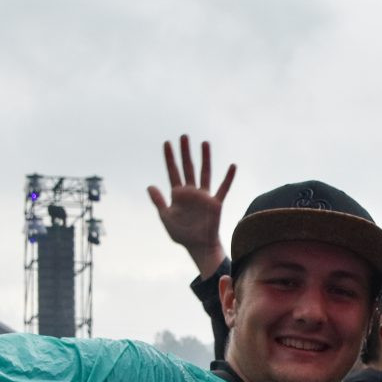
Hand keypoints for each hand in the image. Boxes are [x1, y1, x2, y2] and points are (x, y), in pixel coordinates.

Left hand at [146, 135, 234, 278]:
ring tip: (204, 143)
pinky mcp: (215, 203)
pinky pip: (222, 188)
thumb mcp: (166, 217)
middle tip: (183, 136)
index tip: (167, 143)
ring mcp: (204, 196)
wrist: (197, 246)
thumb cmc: (181, 233)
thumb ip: (158, 201)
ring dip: (205, 158)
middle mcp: (191, 191)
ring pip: (204, 173)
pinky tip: (232, 166)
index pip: (172, 171)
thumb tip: (149, 186)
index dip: (169, 158)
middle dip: (185, 152)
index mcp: (178, 194)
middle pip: (188, 167)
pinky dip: (228, 178)